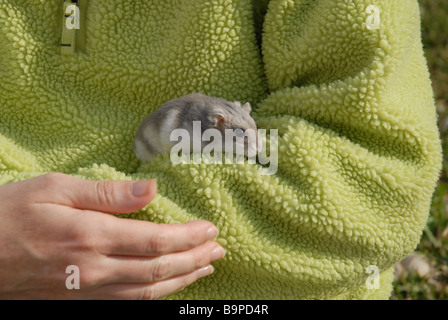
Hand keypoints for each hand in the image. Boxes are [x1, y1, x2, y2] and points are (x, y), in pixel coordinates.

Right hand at [0, 173, 223, 298]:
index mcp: (92, 236)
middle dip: (194, 260)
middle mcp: (95, 269)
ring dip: (182, 280)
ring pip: (148, 292)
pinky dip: (155, 296)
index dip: (189, 237)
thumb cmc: (10, 214)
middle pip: (160, 270)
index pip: (157, 241)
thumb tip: (151, 189)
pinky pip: (127, 303)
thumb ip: (107, 193)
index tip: (211, 229)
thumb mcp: (55, 189)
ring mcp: (87, 291)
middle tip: (218, 250)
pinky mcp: (79, 300)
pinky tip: (168, 288)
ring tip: (205, 269)